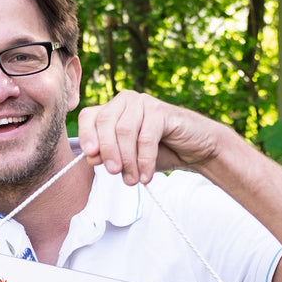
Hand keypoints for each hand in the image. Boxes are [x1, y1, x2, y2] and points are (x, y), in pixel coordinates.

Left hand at [77, 90, 220, 184]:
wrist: (194, 150)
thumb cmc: (158, 152)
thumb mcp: (127, 158)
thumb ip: (108, 156)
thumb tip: (91, 157)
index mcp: (112, 109)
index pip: (89, 116)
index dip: (86, 135)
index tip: (90, 157)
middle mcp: (125, 101)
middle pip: (105, 123)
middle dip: (107, 151)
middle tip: (114, 173)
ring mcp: (144, 103)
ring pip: (124, 131)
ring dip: (127, 160)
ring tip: (132, 180)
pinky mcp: (161, 111)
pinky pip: (145, 138)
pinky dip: (144, 161)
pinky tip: (146, 176)